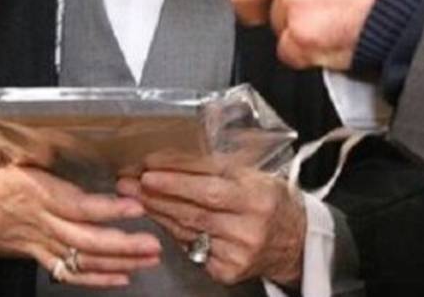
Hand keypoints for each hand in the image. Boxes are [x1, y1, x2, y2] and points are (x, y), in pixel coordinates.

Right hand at [0, 129, 161, 288]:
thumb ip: (14, 134)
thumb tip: (38, 122)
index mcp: (32, 193)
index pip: (75, 205)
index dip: (105, 209)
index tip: (134, 206)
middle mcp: (39, 222)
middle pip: (85, 240)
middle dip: (122, 244)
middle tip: (152, 242)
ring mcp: (39, 242)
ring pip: (81, 260)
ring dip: (118, 262)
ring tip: (149, 259)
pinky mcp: (37, 253)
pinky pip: (67, 273)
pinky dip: (96, 278)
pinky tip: (122, 277)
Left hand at [118, 167, 306, 285]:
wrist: (293, 242)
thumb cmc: (270, 201)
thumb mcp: (255, 174)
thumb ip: (220, 164)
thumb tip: (176, 153)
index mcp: (257, 194)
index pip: (209, 181)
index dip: (176, 173)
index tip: (149, 165)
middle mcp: (249, 224)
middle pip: (194, 207)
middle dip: (157, 193)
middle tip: (129, 181)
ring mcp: (238, 250)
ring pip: (188, 228)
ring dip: (158, 211)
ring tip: (135, 196)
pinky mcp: (229, 270)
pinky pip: (192, 248)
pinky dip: (174, 232)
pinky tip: (160, 219)